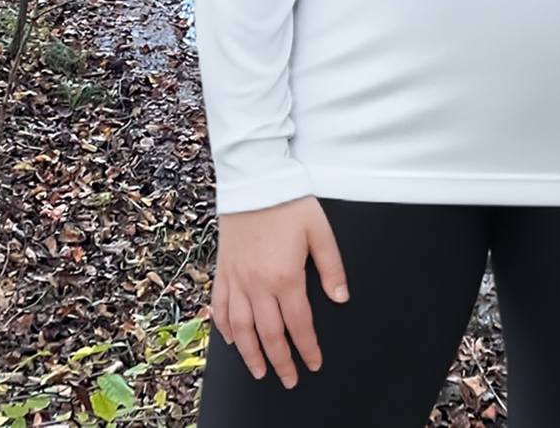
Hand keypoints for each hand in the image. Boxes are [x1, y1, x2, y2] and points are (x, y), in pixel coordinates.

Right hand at [211, 195, 349, 389]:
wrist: (255, 179)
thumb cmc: (289, 202)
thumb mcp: (320, 231)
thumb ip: (331, 267)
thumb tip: (340, 297)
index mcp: (285, 277)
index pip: (299, 324)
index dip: (307, 348)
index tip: (313, 363)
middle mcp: (258, 284)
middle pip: (270, 334)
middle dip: (281, 361)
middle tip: (289, 379)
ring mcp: (237, 278)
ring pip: (241, 328)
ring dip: (251, 354)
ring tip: (259, 371)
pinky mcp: (223, 269)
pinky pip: (219, 306)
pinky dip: (224, 327)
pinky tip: (232, 339)